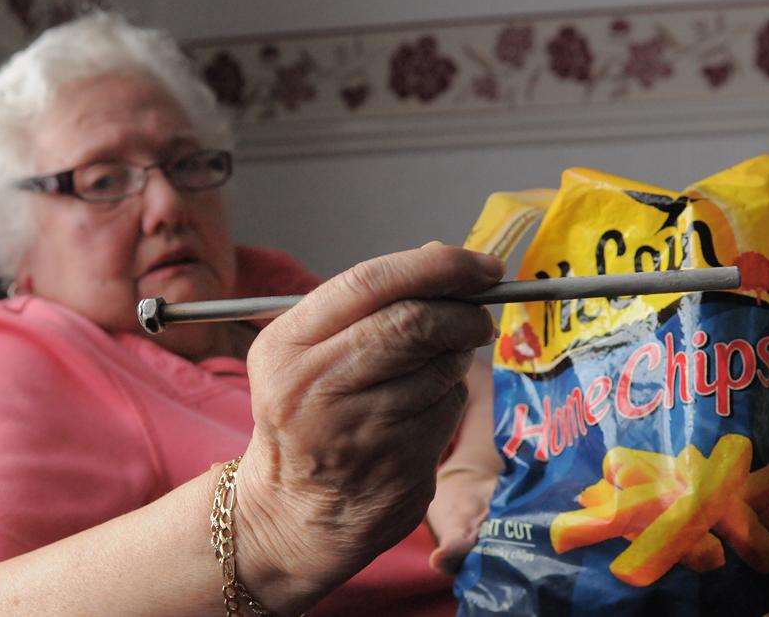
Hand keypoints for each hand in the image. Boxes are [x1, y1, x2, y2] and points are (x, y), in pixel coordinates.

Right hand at [238, 243, 501, 611]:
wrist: (292, 513)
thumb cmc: (308, 415)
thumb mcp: (308, 353)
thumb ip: (366, 304)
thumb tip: (440, 256)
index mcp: (286, 345)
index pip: (370, 282)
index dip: (437, 266)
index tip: (482, 265)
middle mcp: (314, 386)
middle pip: (413, 323)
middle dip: (461, 313)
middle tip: (480, 315)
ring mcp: (356, 430)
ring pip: (439, 366)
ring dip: (456, 357)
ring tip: (436, 367)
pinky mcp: (396, 465)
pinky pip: (449, 408)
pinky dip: (452, 397)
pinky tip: (425, 408)